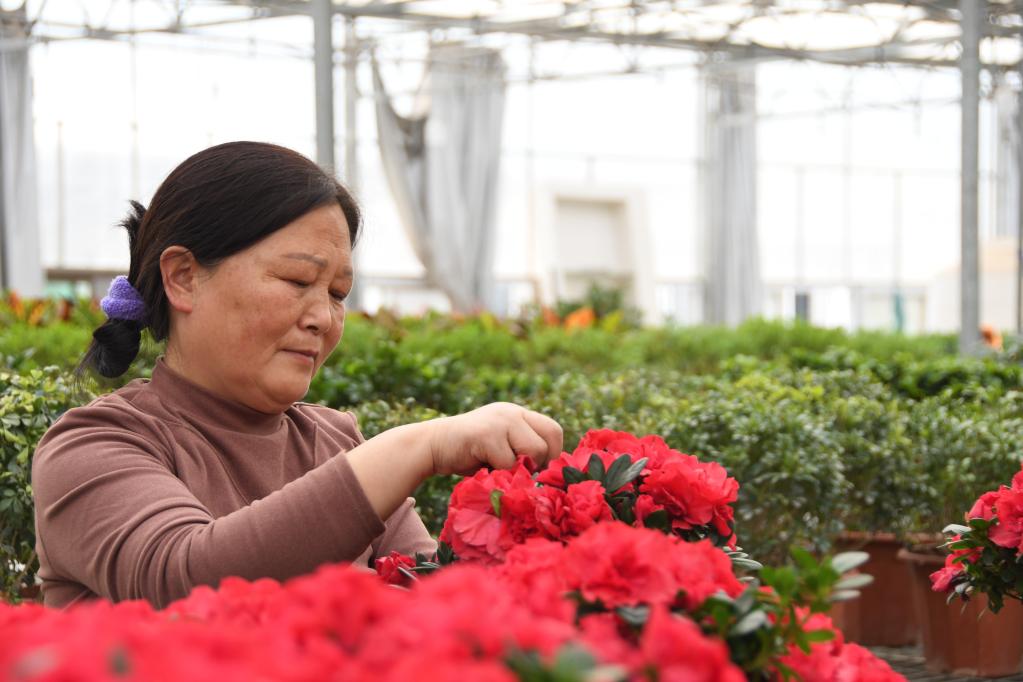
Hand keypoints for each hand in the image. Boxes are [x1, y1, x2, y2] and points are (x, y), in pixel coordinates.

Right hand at [425, 402, 562, 475]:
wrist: (431, 446)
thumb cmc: (467, 454)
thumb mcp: (501, 447)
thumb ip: (522, 452)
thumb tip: (549, 474)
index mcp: (518, 414)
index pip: (554, 430)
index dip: (553, 454)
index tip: (536, 470)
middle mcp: (512, 412)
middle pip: (550, 439)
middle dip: (540, 462)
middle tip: (520, 472)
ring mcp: (500, 420)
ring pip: (533, 452)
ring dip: (518, 468)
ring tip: (496, 467)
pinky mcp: (487, 433)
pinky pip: (508, 462)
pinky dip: (498, 472)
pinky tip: (481, 465)